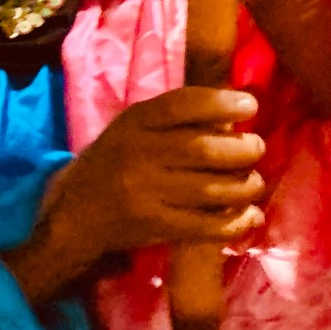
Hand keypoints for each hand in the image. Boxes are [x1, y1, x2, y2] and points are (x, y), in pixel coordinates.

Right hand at [51, 88, 266, 253]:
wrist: (73, 214)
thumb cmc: (111, 164)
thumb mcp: (130, 130)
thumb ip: (171, 121)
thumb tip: (231, 116)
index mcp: (133, 124)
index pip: (181, 105)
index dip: (220, 103)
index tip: (250, 105)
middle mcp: (139, 154)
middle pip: (202, 150)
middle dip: (241, 149)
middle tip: (257, 147)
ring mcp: (146, 193)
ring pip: (210, 189)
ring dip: (244, 186)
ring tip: (255, 182)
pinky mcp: (155, 226)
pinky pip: (205, 225)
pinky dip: (235, 222)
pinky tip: (251, 216)